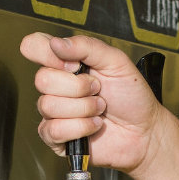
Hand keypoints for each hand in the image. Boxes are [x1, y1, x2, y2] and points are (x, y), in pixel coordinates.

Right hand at [20, 33, 178, 179]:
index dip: (48, 54)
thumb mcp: (117, 63)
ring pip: (49, 105)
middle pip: (42, 79)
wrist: (145, 130)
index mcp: (66, 63)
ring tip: (101, 109)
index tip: (75, 65)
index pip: (34, 46)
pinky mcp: (56, 136)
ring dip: (84, 108)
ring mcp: (54, 111)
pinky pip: (54, 129)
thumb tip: (56, 43)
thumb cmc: (132, 97)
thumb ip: (88, 47)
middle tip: (99, 90)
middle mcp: (56, 85)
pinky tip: (95, 125)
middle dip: (79, 87)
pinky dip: (82, 127)